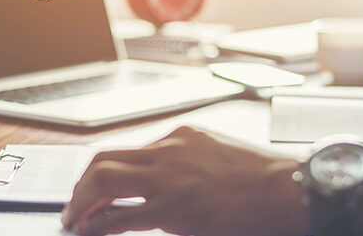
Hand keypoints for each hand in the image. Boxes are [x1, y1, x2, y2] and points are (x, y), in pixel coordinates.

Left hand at [62, 126, 308, 235]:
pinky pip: (121, 215)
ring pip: (103, 181)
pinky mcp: (173, 208)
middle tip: (75, 204)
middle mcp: (167, 151)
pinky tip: (89, 232)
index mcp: (180, 137)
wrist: (289, 189)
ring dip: (81, 201)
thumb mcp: (220, 153)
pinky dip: (98, 224)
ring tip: (74, 220)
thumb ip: (190, 161)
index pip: (128, 150)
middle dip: (82, 182)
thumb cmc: (263, 178)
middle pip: (104, 158)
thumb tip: (168, 182)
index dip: (105, 171)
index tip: (95, 187)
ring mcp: (168, 178)